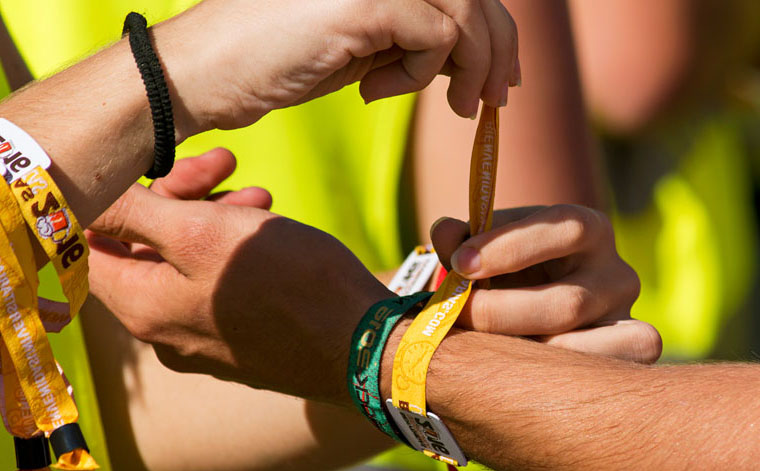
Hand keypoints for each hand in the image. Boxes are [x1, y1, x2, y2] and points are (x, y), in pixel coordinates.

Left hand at [87, 154, 388, 402]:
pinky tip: (270, 228)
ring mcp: (203, 342)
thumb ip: (135, 215)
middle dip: (180, 197)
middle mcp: (162, 332)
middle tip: (222, 165)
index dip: (120, 195)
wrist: (363, 344)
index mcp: (141, 307)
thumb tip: (80, 202)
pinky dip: (235, 250)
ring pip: (186, 263)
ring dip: (214, 218)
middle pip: (145, 248)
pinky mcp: (240, 344)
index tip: (160, 165)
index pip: (91, 243)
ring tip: (259, 194)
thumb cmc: (287, 283)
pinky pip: (219, 286)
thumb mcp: (201, 232)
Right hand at [167, 0, 518, 131]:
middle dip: (497, 52)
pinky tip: (374, 92)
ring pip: (466, 14)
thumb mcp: (362, 43)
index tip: (501, 78)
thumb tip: (470, 56)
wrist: (202, 74)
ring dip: (469, 70)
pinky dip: (419, 77)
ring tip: (455, 109)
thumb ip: (413, 35)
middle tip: (494, 101)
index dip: (496, 28)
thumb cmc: (273, 60)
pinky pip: (435, 38)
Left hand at [430, 205, 661, 362]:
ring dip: (517, 352)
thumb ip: (460, 242)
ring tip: (475, 351)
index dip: (511, 245)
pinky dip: (551, 377)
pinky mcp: (629, 360)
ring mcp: (627, 323)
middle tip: (455, 318)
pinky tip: (513, 374)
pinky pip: (598, 374)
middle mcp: (618, 275)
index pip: (565, 227)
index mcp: (588, 229)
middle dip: (501, 314)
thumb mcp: (481, 254)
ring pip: (577, 349)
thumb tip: (445, 232)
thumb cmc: (502, 275)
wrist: (524, 310)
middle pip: (568, 303)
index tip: (461, 263)